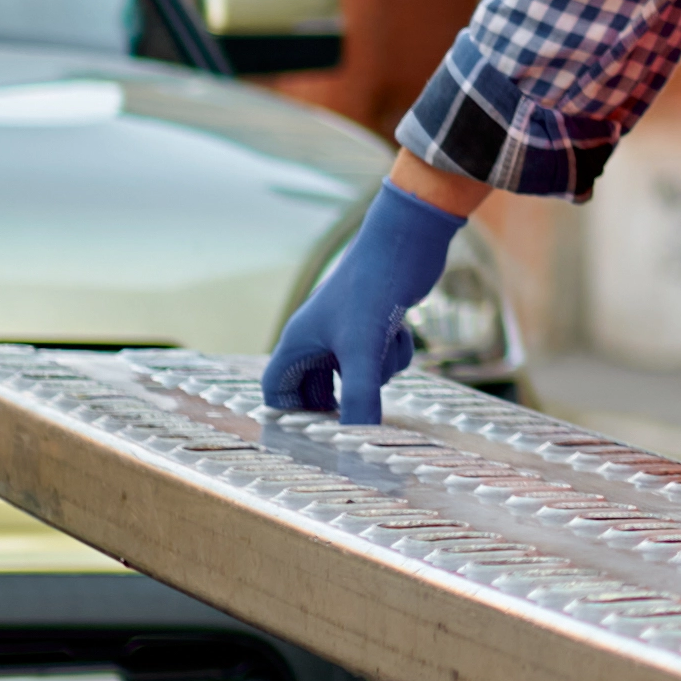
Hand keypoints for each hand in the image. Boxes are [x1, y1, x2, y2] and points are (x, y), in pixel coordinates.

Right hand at [264, 183, 466, 423]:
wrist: (405, 241)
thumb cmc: (372, 288)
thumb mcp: (364, 348)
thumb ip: (360, 396)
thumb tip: (360, 439)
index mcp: (299, 341)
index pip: (276, 389)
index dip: (289, 413)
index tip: (315, 433)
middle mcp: (318, 337)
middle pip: (316, 389)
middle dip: (339, 402)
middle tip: (357, 419)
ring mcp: (347, 332)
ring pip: (355, 375)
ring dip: (376, 373)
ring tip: (383, 350)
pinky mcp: (375, 325)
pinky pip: (380, 360)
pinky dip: (393, 354)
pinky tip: (401, 332)